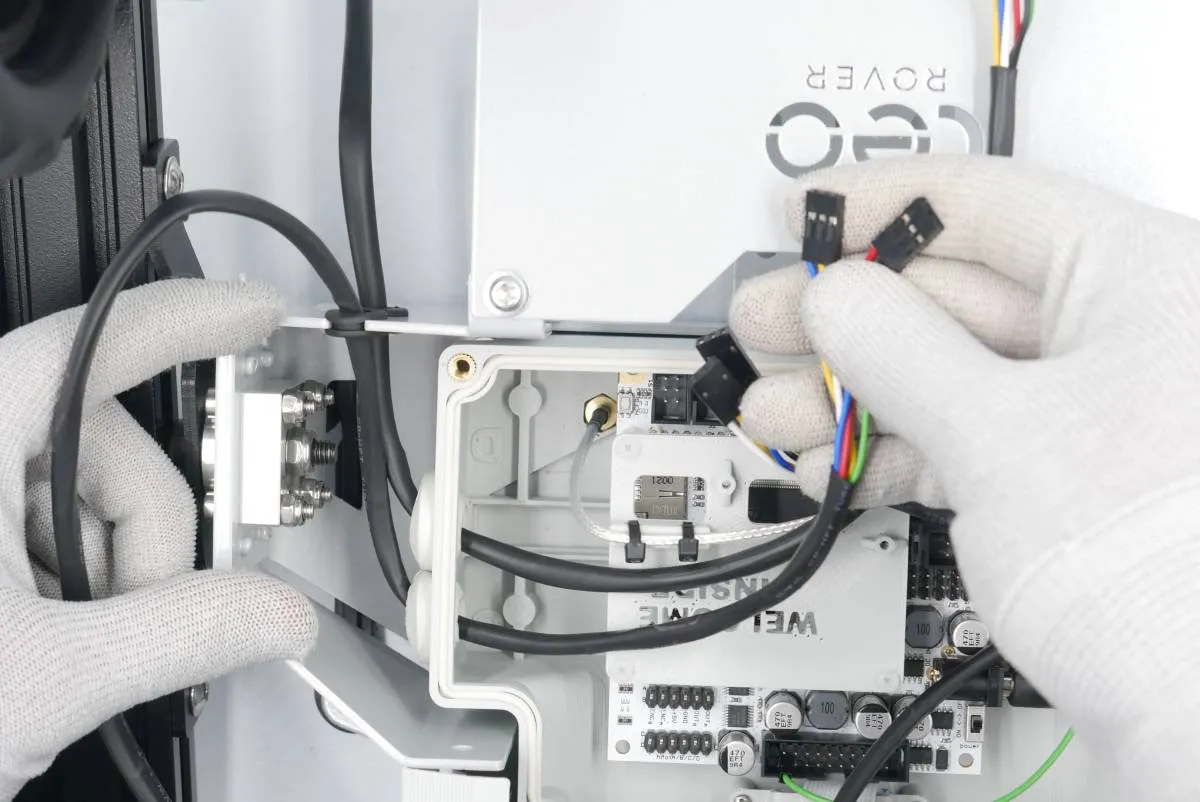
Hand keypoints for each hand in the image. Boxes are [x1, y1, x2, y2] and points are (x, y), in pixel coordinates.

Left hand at [0, 280, 317, 798]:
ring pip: (87, 494)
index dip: (181, 321)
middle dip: (146, 535)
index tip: (249, 312)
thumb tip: (273, 611)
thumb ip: (181, 634)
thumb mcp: (44, 675)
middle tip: (143, 614)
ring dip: (116, 570)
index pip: (85, 347)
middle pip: (107, 445)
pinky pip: (55, 528)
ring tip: (78, 642)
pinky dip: (84, 578)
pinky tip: (60, 633)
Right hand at [731, 155, 1199, 794]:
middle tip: (772, 318)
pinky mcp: (1069, 480)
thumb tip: (834, 297)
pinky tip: (834, 461)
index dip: (879, 202)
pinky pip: (964, 437)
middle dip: (847, 317)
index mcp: (1148, 280)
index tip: (804, 209)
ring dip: (853, 394)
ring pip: (950, 374)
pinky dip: (894, 448)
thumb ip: (899, 349)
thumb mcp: (997, 432)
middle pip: (956, 294)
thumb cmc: (1162, 580)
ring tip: (778, 410)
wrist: (1196, 721)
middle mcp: (1130, 337)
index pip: (989, 202)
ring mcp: (1096, 413)